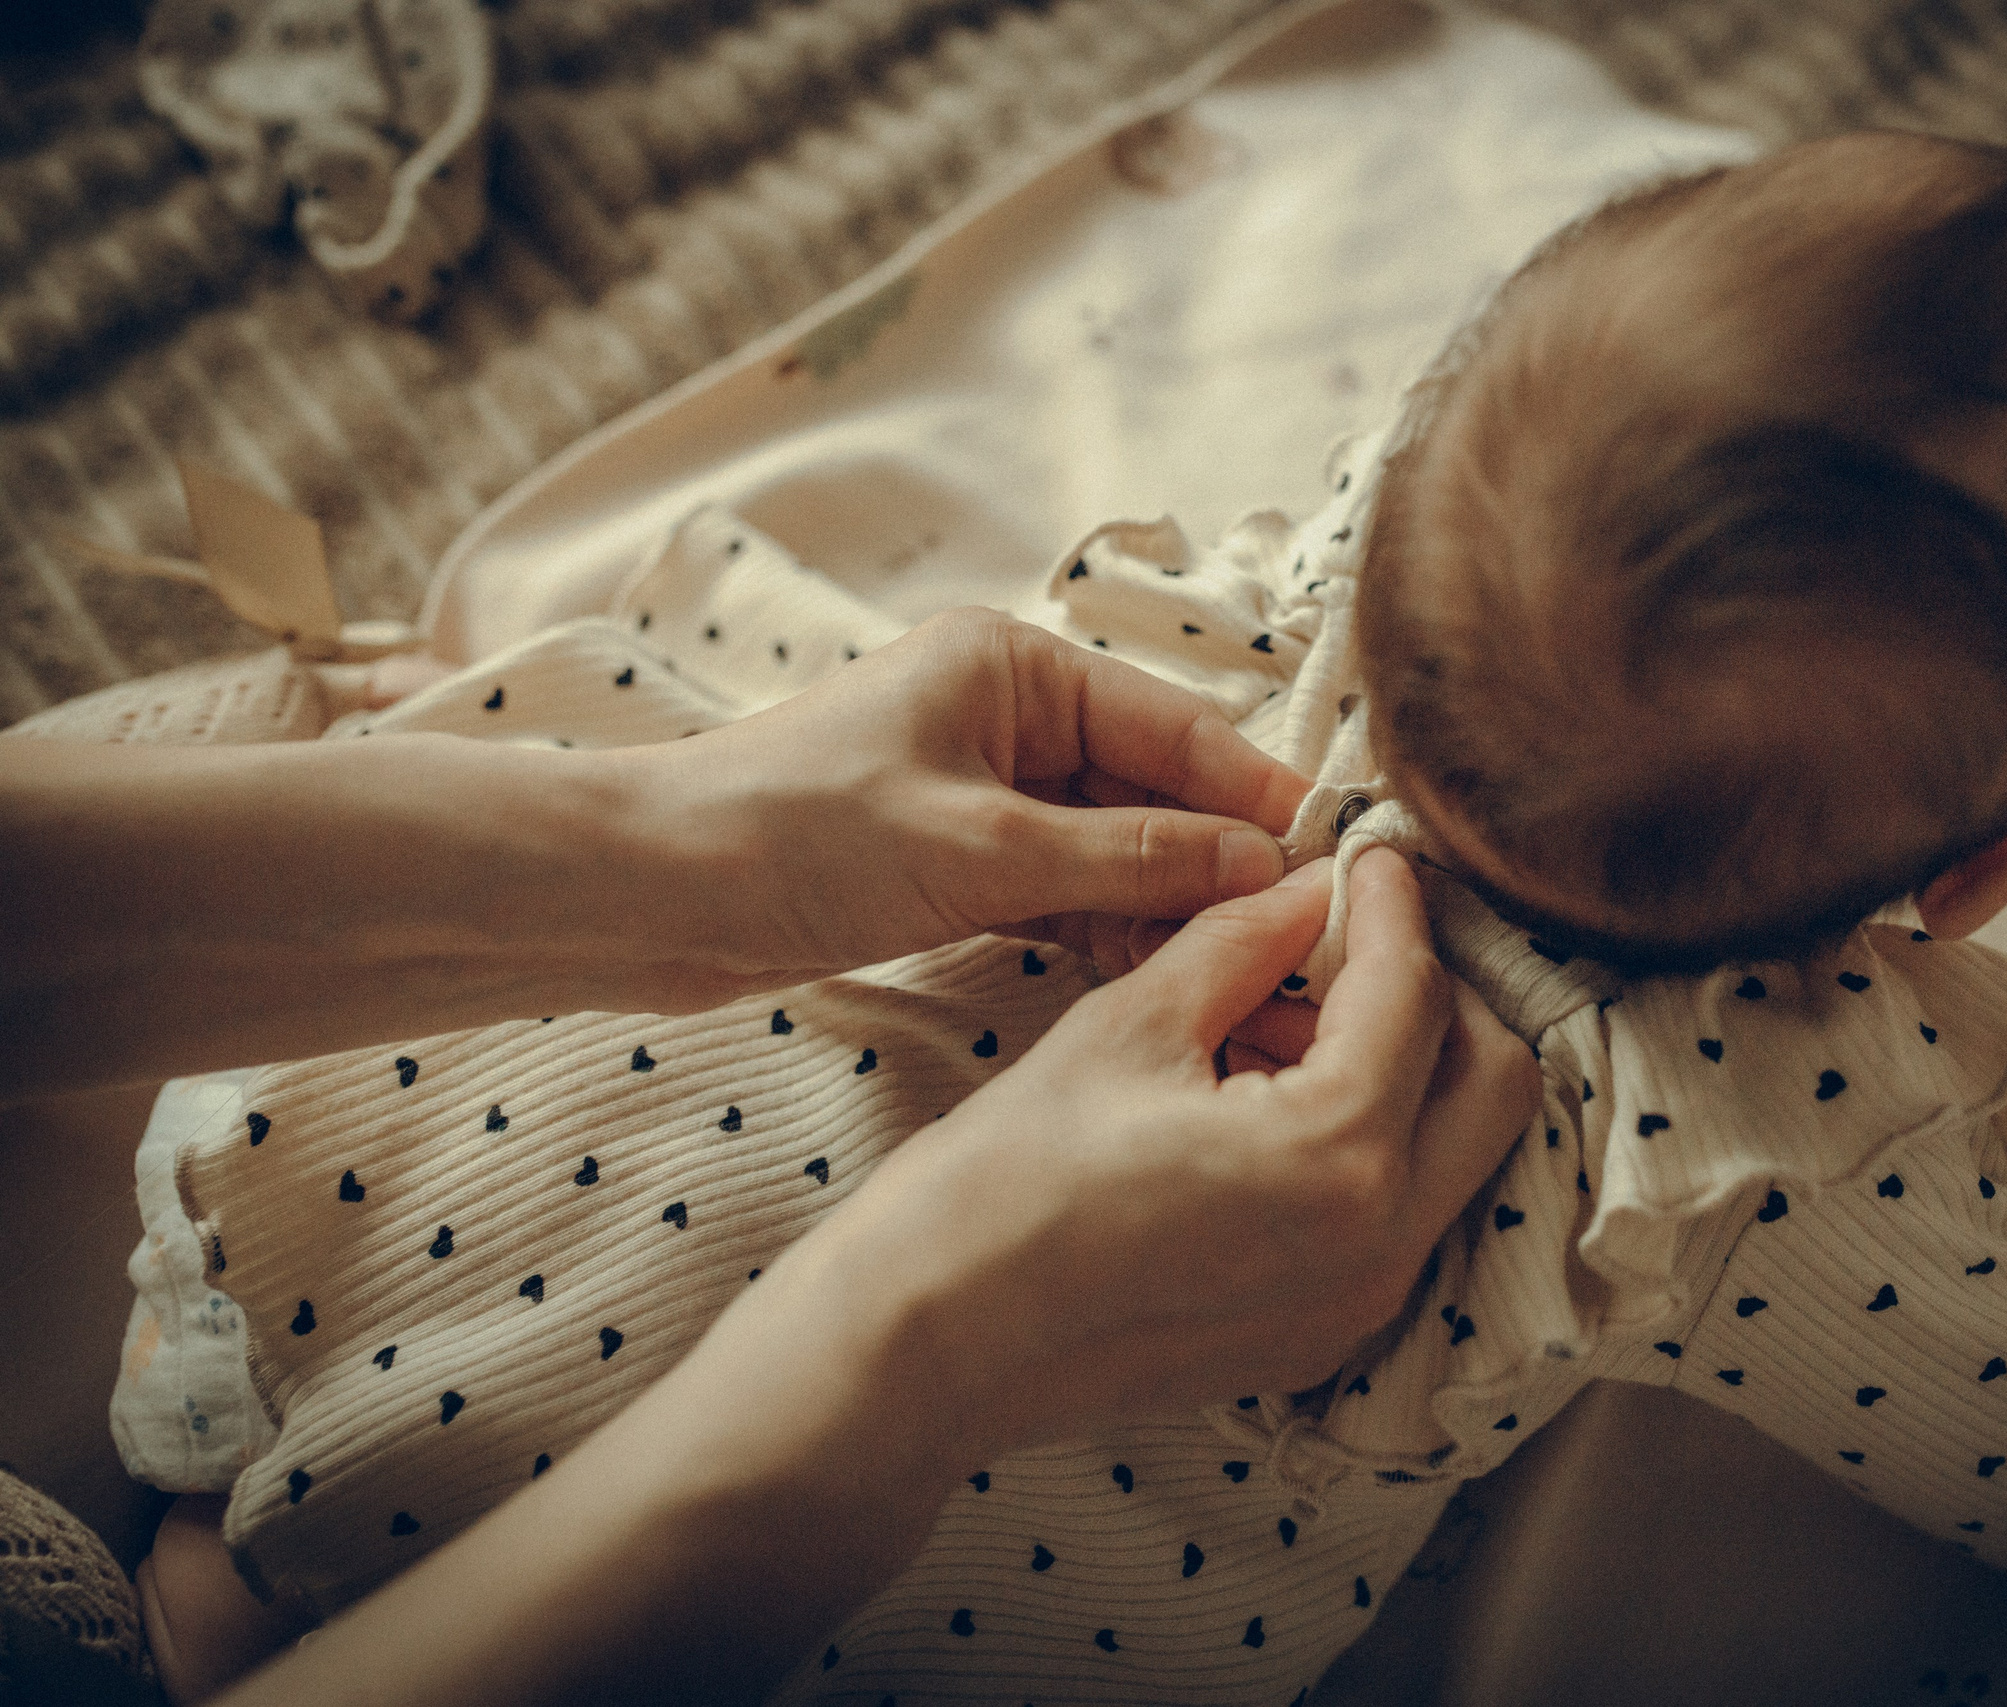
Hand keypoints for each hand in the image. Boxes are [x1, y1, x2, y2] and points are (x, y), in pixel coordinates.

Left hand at [636, 609, 1308, 991]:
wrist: (648, 896)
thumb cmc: (796, 836)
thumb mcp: (984, 849)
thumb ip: (1130, 858)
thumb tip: (1261, 863)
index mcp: (1012, 667)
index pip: (1172, 725)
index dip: (1252, 794)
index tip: (1328, 857)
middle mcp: (1005, 715)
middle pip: (1150, 787)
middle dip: (1216, 857)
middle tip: (1300, 931)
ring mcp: (980, 789)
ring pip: (1111, 845)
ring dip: (1167, 902)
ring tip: (1247, 965)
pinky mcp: (952, 858)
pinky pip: (1062, 887)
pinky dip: (1105, 925)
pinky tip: (1159, 972)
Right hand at [790, 846, 1541, 1454]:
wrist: (926, 1347)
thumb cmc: (1002, 1188)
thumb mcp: (1128, 1029)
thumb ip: (1240, 945)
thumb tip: (1307, 889)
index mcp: (1338, 1154)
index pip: (1418, 994)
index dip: (1392, 905)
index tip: (1364, 857)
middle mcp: (1380, 1243)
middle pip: (1490, 1083)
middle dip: (1436, 991)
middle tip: (1349, 936)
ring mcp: (1358, 1302)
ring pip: (1452, 1152)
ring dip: (1401, 1067)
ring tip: (1285, 1013)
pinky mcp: (1321, 1335)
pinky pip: (1396, 1214)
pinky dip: (1367, 1140)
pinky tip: (1267, 1094)